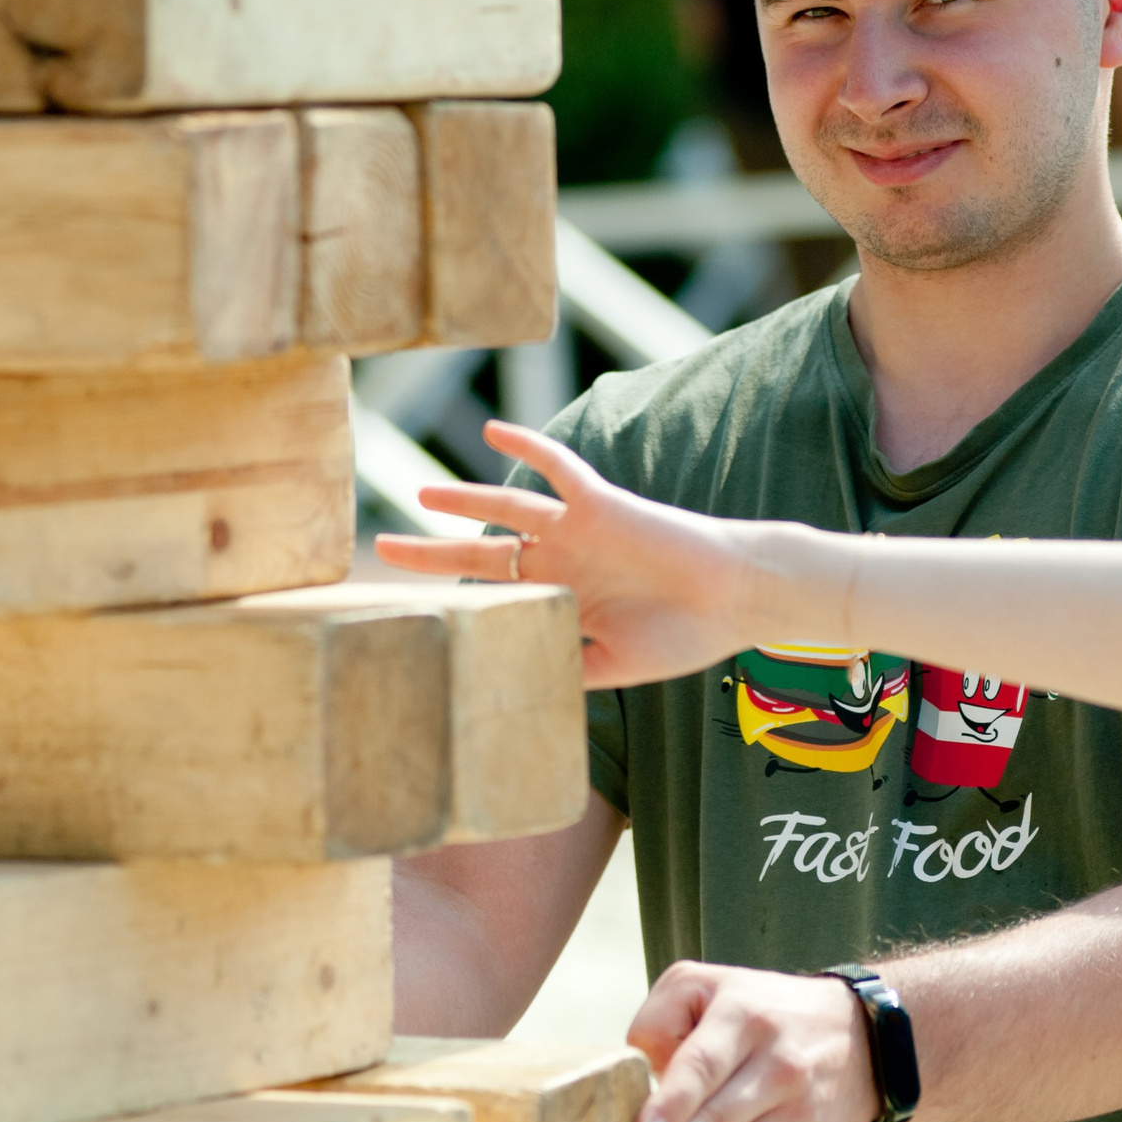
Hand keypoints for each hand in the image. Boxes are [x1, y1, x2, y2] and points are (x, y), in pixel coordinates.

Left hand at [374, 420, 756, 688]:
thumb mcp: (612, 666)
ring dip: (463, 499)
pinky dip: (525, 446)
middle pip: (484, 553)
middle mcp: (564, 562)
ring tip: (419, 492)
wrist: (737, 597)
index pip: (497, 597)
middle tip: (385, 549)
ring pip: (507, 508)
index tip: (408, 610)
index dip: (455, 601)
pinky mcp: (600, 504)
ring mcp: (578, 531)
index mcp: (564, 600)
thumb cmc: (684, 635)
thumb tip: (506, 690)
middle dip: (434, 553)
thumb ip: (561, 668)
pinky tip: (491, 430)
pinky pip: (557, 467)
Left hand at [621, 961, 880, 1121]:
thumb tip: (637, 1069)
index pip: (704, 1064)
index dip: (674, 1104)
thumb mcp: (711, 985)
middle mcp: (778, 1065)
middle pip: (719, 1120)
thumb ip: (662, 1015)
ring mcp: (800, 1112)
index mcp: (744, 1018)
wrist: (859, 1035)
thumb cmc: (761, 1011)